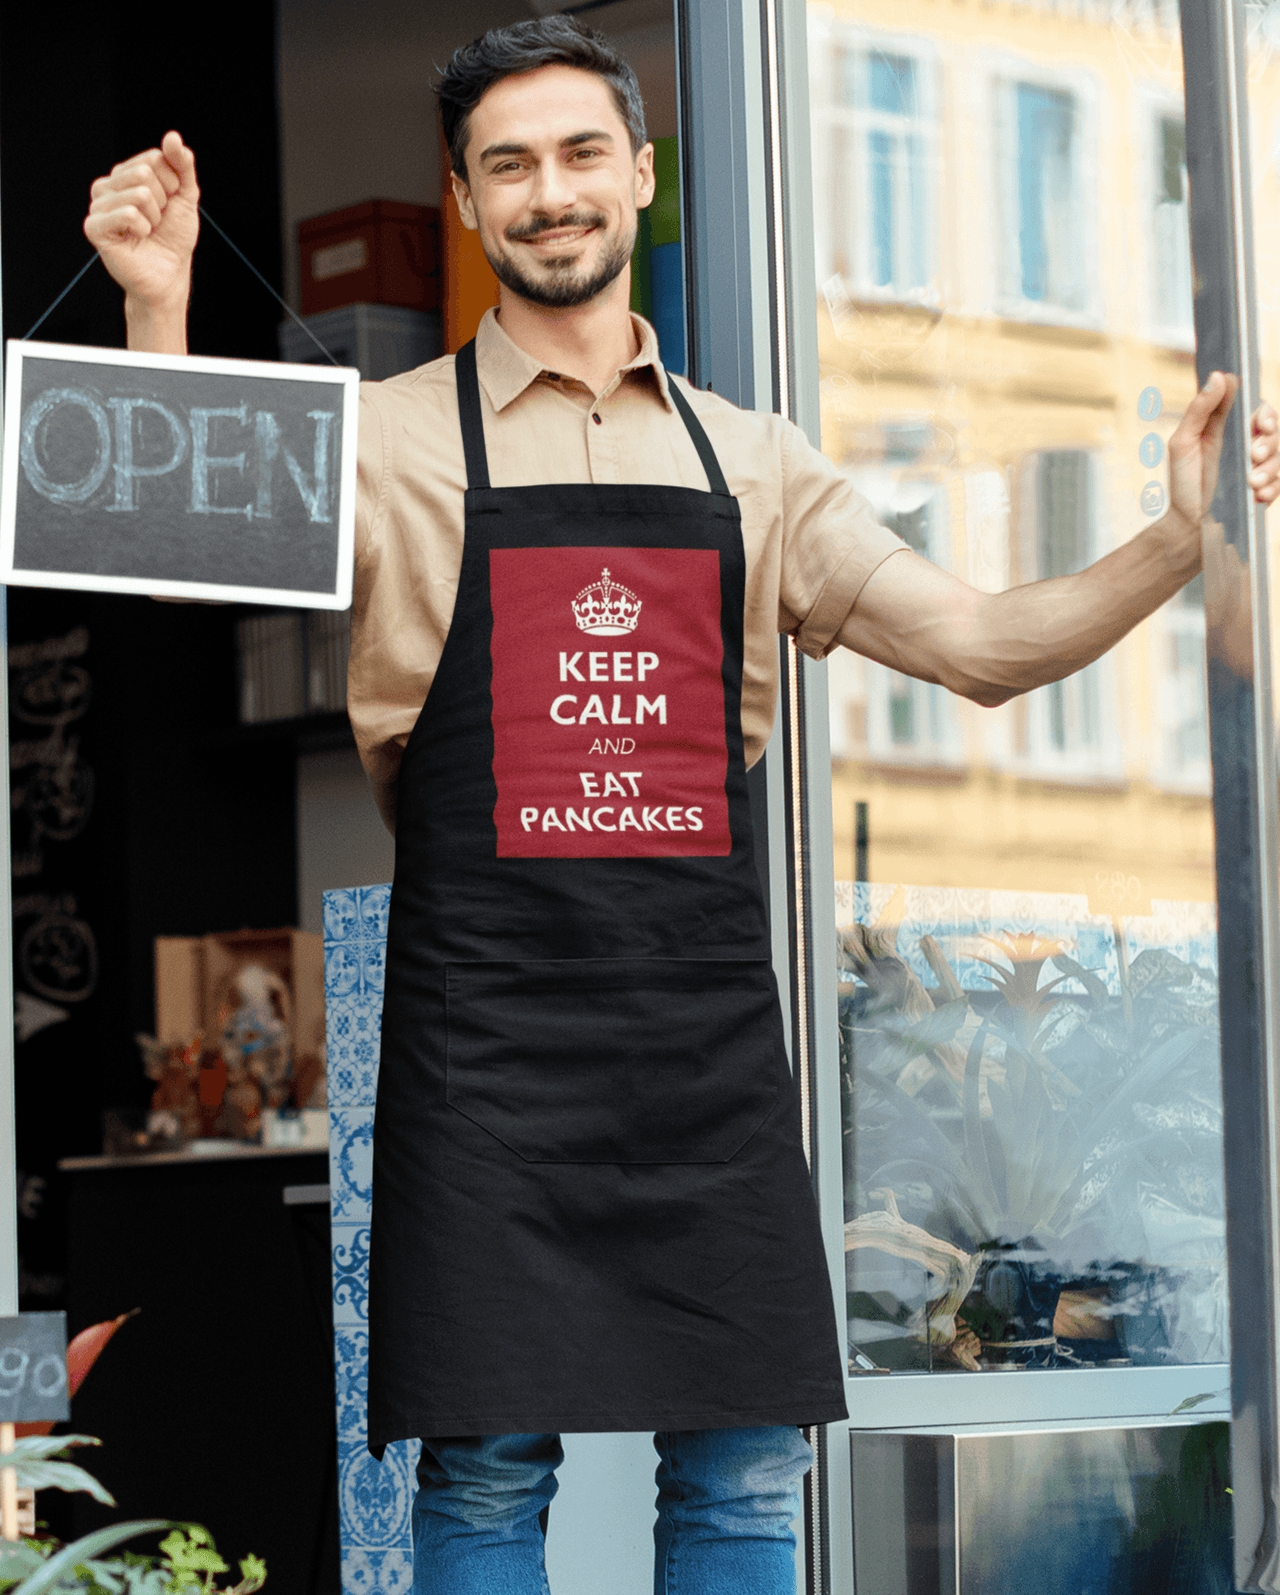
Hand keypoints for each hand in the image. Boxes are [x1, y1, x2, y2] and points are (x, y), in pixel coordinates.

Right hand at [84, 132, 197, 346]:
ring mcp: (98, 206)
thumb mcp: (186, 197)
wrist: (169, 275)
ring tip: (148, 231)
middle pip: (145, 173)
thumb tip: (173, 136)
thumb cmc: (174, 237)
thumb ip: (182, 166)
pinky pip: (128, 213)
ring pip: (139, 194)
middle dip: (163, 202)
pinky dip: (143, 229)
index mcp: (125, 174)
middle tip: (157, 221)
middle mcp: (107, 185)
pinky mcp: (94, 227)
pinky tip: (138, 238)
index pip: (155, 159)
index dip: (172, 185)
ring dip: (155, 219)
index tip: (168, 205)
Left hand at [1167, 372, 1279, 525]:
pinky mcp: (1262, 490)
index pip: (1259, 412)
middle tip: (1254, 455)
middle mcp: (1246, 446)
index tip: (1261, 425)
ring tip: (1252, 481)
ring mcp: (1256, 468)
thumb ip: (1200, 410)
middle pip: (1274, 434)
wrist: (1185, 524)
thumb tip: (1219, 376)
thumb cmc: (1182, 482)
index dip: (1266, 415)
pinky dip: (1272, 488)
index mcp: (1229, 429)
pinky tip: (1259, 495)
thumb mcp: (1183, 443)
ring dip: (1270, 469)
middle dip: (1270, 443)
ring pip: (1279, 459)